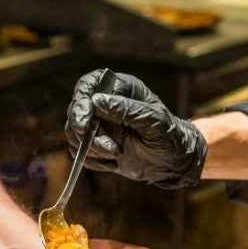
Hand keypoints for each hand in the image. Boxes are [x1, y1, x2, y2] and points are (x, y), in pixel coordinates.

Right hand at [66, 70, 206, 188]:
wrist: (173, 163)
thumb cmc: (170, 137)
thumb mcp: (155, 122)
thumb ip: (128, 110)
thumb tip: (97, 101)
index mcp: (121, 88)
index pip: (88, 85)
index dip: (81, 102)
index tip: (85, 123)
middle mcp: (106, 103)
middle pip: (77, 110)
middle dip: (87, 132)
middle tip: (108, 147)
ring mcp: (99, 123)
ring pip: (74, 132)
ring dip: (93, 148)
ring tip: (117, 154)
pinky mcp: (95, 143)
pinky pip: (78, 151)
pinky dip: (92, 160)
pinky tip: (113, 163)